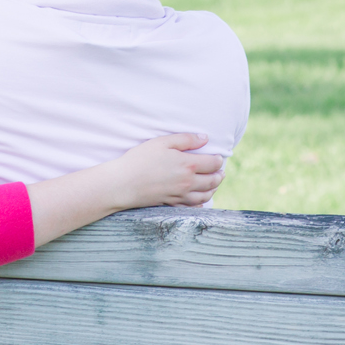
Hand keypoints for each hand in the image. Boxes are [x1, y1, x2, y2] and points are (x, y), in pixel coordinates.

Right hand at [25, 132, 225, 246]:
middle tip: (221, 172)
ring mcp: (180, 195)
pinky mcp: (172, 204)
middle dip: (219, 176)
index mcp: (187, 164)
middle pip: (212, 181)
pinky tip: (201, 200)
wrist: (124, 183)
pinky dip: (200, 203)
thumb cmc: (140, 159)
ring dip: (213, 189)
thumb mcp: (161, 142)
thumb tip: (204, 138)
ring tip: (214, 185)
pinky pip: (192, 206)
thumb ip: (185, 139)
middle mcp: (188, 182)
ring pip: (205, 195)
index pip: (212, 163)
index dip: (218, 160)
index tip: (219, 158)